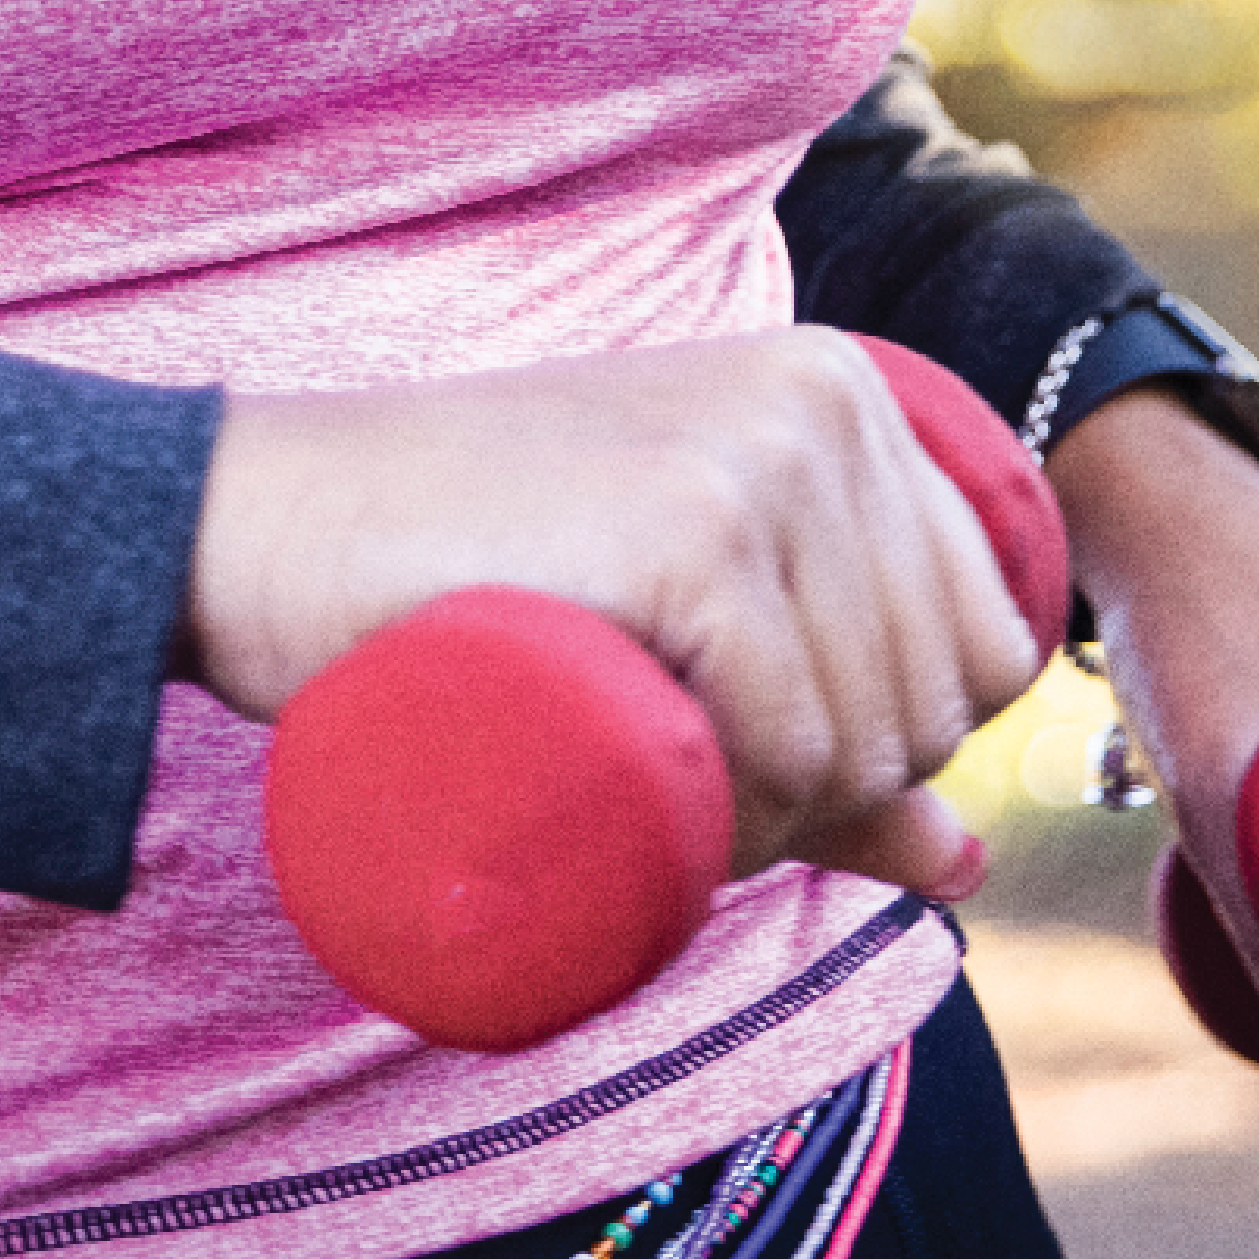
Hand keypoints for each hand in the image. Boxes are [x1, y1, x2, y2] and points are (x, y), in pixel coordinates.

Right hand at [190, 337, 1045, 904]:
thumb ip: (837, 735)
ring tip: (645, 784)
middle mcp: (824, 402)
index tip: (756, 753)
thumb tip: (966, 865)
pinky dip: (740, 820)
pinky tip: (648, 796)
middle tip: (680, 782)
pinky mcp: (691, 532)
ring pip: (875, 738)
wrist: (267, 526)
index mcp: (847, 393)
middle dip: (837, 795)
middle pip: (941, 703)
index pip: (991, 641)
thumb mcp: (687, 637)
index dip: (893, 747)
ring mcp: (760, 458)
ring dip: (779, 822)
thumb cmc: (468, 585)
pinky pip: (797, 747)